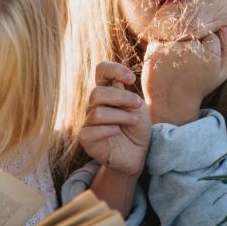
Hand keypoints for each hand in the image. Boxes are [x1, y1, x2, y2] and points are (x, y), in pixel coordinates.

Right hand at [80, 61, 150, 176]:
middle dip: (121, 97)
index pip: (101, 71)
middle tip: (138, 106)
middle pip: (97, 93)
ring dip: (120, 116)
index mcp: (107, 93)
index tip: (131, 79)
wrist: (139, 155)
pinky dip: (107, 130)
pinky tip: (118, 132)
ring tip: (134, 122)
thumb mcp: (137, 108)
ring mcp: (89, 123)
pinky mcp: (87, 140)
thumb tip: (115, 83)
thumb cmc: (137, 130)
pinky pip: (90, 131)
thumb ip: (125, 94)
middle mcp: (94, 106)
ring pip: (97, 113)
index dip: (113, 70)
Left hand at [143, 26, 226, 125]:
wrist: (171, 103)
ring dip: (176, 45)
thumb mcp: (221, 73)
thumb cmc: (198, 86)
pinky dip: (160, 49)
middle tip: (187, 64)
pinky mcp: (155, 50)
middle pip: (193, 32)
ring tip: (175, 64)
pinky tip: (163, 64)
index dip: (205, 48)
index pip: (210, 35)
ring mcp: (171, 49)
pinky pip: (159, 39)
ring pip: (177, 34)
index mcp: (210, 54)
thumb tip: (226, 28)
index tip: (200, 62)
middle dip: (191, 44)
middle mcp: (191, 49)